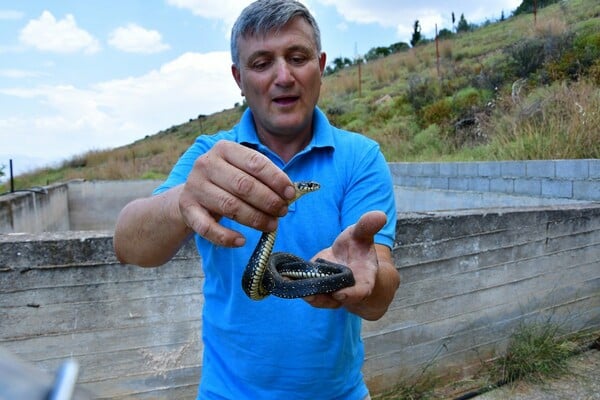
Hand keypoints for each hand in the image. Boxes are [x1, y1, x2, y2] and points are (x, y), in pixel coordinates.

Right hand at [178, 140, 295, 246]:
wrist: (191, 194)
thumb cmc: (226, 180)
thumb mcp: (241, 169)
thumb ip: (263, 177)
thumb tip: (290, 192)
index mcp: (224, 148)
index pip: (255, 162)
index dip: (276, 179)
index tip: (290, 194)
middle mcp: (206, 164)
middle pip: (244, 185)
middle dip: (268, 200)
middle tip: (282, 211)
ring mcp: (194, 187)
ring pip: (230, 206)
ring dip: (255, 219)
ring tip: (272, 225)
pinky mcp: (187, 209)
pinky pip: (208, 228)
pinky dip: (226, 237)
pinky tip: (242, 241)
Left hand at [304, 211, 387, 309]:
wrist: (350, 260)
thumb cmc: (359, 249)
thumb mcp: (362, 235)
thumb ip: (368, 226)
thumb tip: (380, 215)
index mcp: (364, 280)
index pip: (360, 292)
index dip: (351, 295)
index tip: (341, 294)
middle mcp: (347, 290)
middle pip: (336, 300)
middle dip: (323, 298)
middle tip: (310, 294)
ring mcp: (330, 293)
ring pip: (319, 299)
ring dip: (308, 295)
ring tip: (296, 287)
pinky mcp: (315, 288)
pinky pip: (307, 291)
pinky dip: (296, 287)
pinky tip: (285, 279)